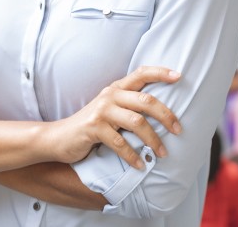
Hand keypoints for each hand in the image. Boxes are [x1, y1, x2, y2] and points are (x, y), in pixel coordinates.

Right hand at [42, 66, 182, 170]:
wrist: (57, 137)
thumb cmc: (92, 124)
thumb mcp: (110, 108)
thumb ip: (129, 104)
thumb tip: (162, 111)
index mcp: (117, 87)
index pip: (141, 73)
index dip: (161, 73)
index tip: (179, 76)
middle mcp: (111, 95)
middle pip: (146, 101)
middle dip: (166, 116)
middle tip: (178, 130)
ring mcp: (102, 111)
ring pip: (137, 122)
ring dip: (153, 140)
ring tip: (162, 153)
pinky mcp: (94, 128)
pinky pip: (120, 143)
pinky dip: (133, 156)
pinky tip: (141, 165)